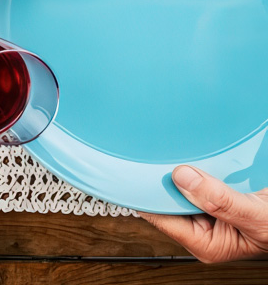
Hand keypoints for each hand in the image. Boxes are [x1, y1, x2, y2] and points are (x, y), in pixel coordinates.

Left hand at [140, 166, 267, 263]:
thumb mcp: (257, 216)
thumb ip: (221, 201)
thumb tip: (183, 179)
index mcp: (205, 243)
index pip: (161, 217)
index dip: (148, 195)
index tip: (140, 173)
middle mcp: (203, 227)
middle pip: (167, 198)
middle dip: (165, 180)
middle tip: (160, 155)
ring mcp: (209, 208)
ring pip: (181, 184)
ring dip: (182, 169)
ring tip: (180, 154)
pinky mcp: (216, 192)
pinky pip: (198, 176)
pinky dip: (198, 164)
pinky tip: (198, 155)